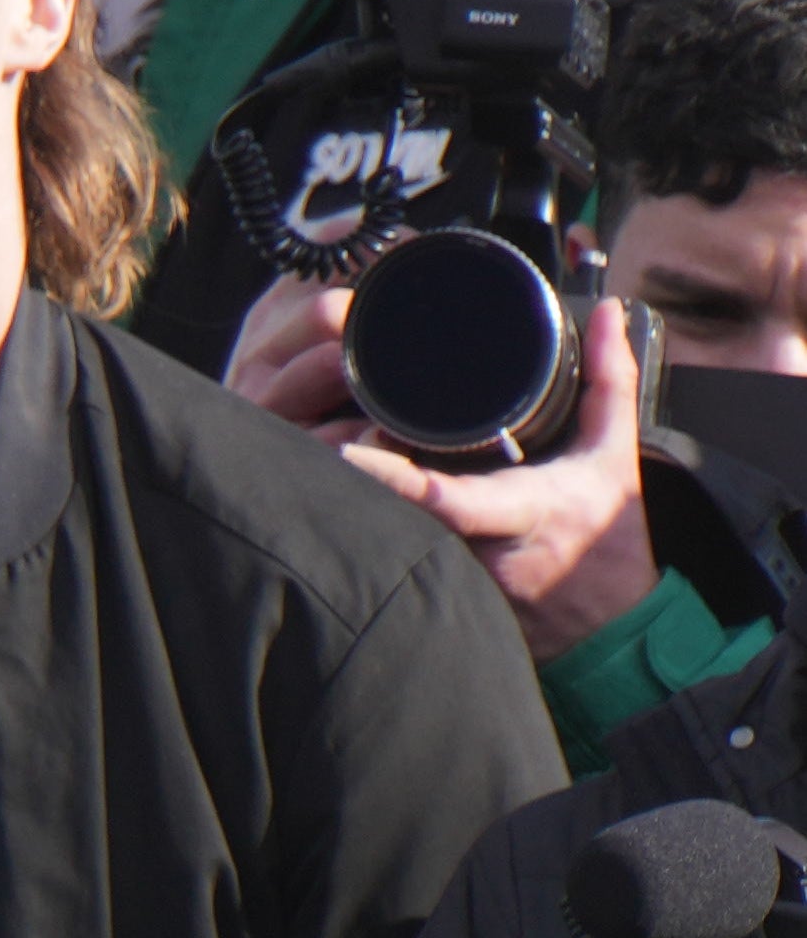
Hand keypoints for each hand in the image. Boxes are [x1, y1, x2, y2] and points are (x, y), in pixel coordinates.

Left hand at [241, 275, 668, 647]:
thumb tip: (610, 312)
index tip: (346, 448)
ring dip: (353, 504)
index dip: (393, 478)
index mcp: (520, 511)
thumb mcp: (616, 454)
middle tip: (321, 434)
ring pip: (384, 537)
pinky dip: (367, 527)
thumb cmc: (608, 533)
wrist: (612, 626)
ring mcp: (449, 580)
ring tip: (323, 455)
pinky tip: (342, 497)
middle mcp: (475, 552)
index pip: (445, 498)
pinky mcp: (433, 595)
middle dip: (355, 481)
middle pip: (394, 515)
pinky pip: (389, 555)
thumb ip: (610, 380)